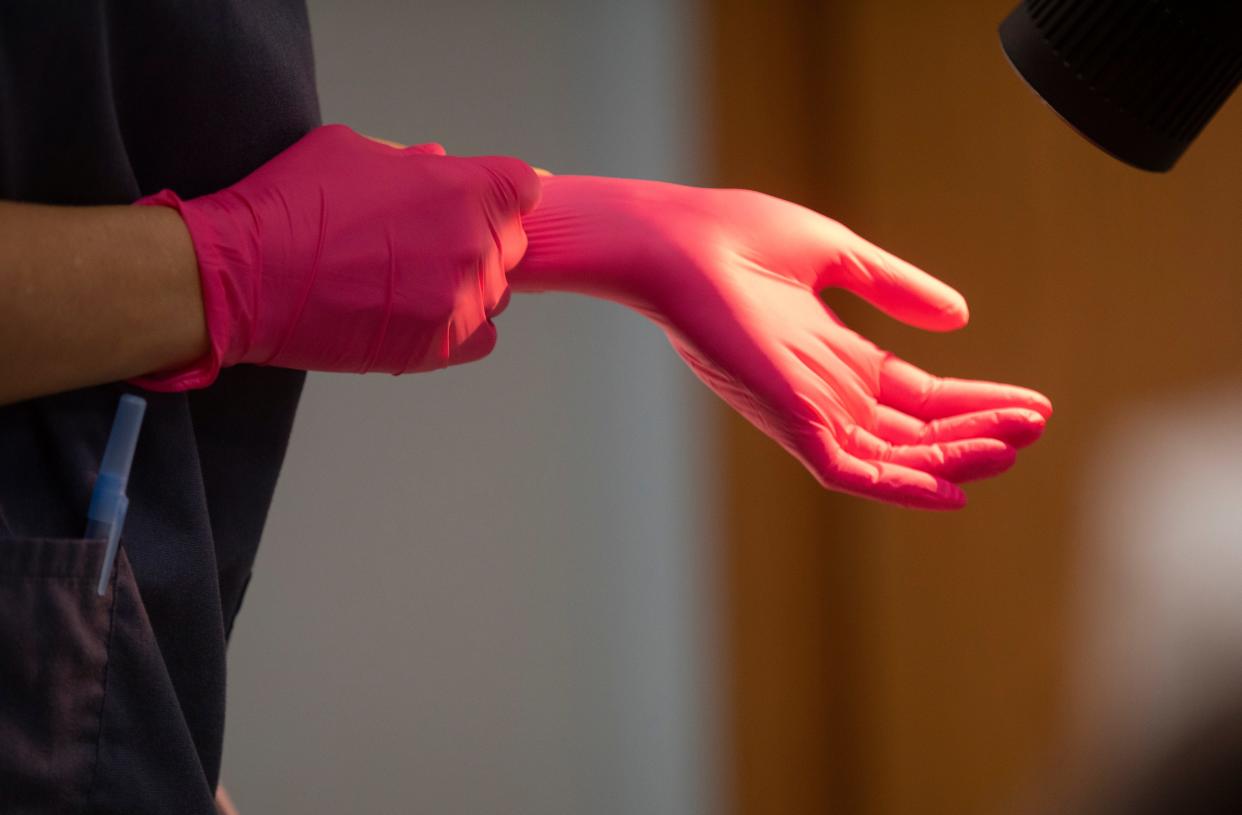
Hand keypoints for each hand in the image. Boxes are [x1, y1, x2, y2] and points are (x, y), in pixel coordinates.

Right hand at [134, 125, 539, 389]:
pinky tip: (423, 318)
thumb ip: (407, 160)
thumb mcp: (350, 150)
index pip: (523, 188)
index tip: (481, 204)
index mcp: (463, 189)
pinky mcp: (442, 346)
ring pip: (495, 292)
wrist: (246, 277)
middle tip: (426, 245)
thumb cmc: (291, 204)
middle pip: (510, 243)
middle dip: (478, 238)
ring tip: (411, 284)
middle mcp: (475, 245)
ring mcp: (462, 300)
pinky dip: (461, 328)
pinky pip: (483, 338)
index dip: (501, 195)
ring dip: (466, 285)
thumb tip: (435, 163)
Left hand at [511, 177, 1050, 509]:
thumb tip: (961, 313)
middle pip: (916, 431)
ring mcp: (808, 411)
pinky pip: (854, 472)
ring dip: (956, 457)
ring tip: (1015, 446)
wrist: (678, 241)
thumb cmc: (738, 238)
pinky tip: (954, 491)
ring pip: (895, 458)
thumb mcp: (838, 257)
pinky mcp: (791, 423)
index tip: (1032, 404)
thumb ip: (895, 288)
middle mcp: (825, 393)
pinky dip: (903, 487)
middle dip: (977, 432)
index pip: (918, 396)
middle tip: (1036, 427)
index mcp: (834, 357)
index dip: (975, 401)